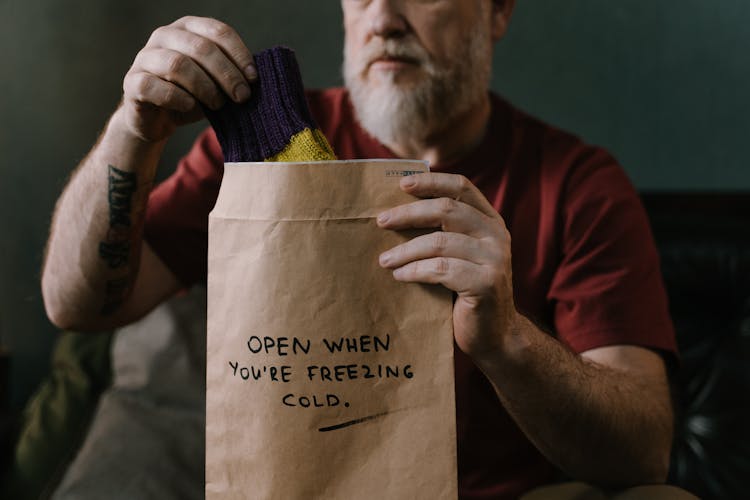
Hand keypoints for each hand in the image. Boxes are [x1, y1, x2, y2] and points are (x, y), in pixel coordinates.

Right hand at [121, 16, 256, 141]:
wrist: (157, 120)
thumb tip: (255, 80)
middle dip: (227, 74)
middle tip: (241, 97)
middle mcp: (165, 36)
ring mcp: (146, 57)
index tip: (253, 79)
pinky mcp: (133, 81)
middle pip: (201, 48)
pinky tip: (190, 107)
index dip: (239, 55)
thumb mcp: (216, 82)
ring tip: (218, 105)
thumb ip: (231, 74)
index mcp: (189, 28)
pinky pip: (156, 87)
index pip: (218, 31)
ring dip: (205, 87)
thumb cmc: (192, 96)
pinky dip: (178, 99)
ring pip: (178, 65)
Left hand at [377, 173, 515, 361]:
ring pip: (440, 242)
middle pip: (447, 210)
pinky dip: (416, 271)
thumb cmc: (465, 293)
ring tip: (384, 260)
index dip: (432, 182)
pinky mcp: (486, 283)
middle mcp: (496, 235)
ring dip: (406, 250)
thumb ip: (443, 233)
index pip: (462, 187)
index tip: (402, 183)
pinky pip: (442, 270)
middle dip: (409, 214)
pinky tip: (400, 277)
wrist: (494, 336)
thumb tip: (394, 214)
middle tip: (381, 222)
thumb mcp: (459, 256)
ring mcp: (495, 258)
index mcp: (489, 221)